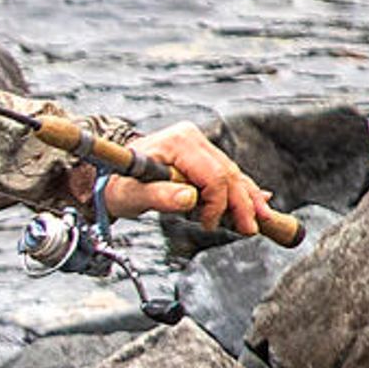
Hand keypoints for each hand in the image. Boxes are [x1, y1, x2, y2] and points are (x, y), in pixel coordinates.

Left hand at [98, 123, 272, 237]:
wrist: (107, 176)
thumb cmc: (116, 185)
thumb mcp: (131, 195)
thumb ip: (159, 196)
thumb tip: (189, 199)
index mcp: (179, 142)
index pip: (214, 175)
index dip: (217, 204)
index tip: (208, 225)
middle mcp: (192, 139)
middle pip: (228, 174)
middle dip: (241, 203)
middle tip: (250, 229)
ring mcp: (197, 146)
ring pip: (232, 174)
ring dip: (246, 198)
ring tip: (261, 219)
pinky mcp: (200, 156)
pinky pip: (225, 174)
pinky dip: (240, 190)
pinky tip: (259, 199)